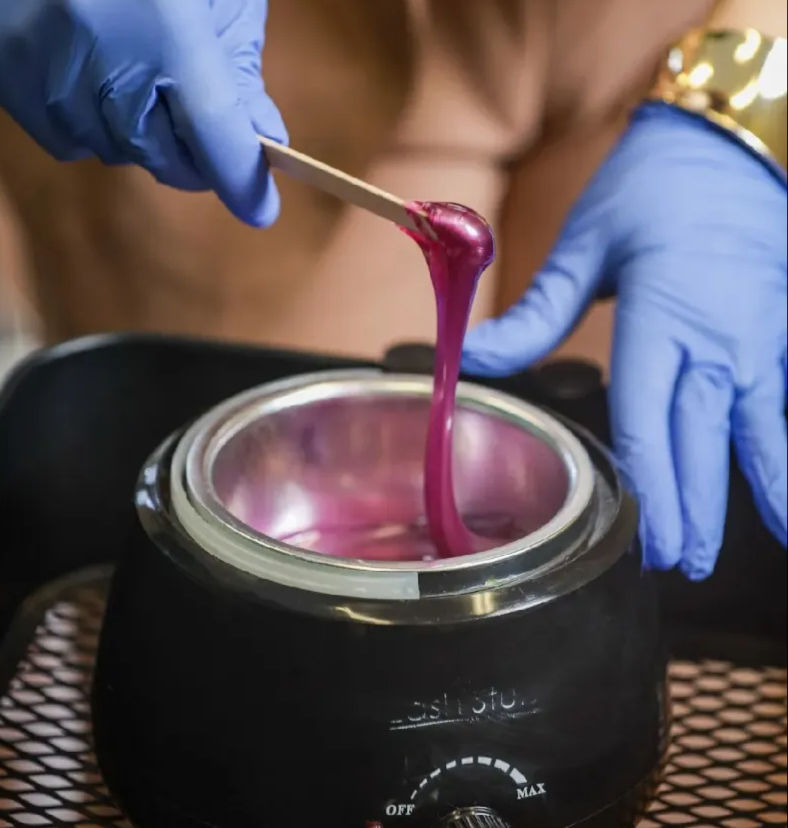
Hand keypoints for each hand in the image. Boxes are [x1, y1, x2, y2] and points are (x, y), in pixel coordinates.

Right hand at [0, 0, 285, 225]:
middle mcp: (108, 71)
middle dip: (199, 155)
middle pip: (173, 163)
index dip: (244, 183)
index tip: (263, 209)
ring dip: (146, 134)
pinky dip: (97, 122)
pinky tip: (93, 71)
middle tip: (203, 123)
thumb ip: (239, 67)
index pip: (217, 140)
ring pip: (125, 155)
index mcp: (169, 36)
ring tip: (138, 71)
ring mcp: (54, 85)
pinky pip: (76, 140)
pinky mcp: (16, 89)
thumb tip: (260, 137)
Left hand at [462, 103, 786, 579]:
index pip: (650, 420)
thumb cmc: (651, 188)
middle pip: (705, 440)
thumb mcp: (584, 244)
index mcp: (660, 317)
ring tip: (768, 541)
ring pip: (764, 429)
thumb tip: (474, 356)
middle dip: (697, 508)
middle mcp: (718, 337)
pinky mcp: (785, 328)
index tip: (649, 535)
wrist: (728, 141)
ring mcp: (762, 335)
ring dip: (760, 489)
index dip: (651, 485)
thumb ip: (535, 313)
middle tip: (686, 564)